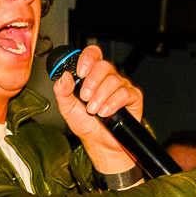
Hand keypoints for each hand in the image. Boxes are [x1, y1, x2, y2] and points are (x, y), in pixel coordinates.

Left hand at [52, 44, 145, 166]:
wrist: (99, 143)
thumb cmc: (85, 124)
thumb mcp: (67, 108)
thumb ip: (62, 91)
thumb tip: (64, 76)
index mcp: (92, 74)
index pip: (93, 54)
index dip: (87, 58)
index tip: (80, 72)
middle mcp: (108, 77)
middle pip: (104, 65)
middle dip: (92, 81)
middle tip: (85, 97)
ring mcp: (122, 86)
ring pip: (113, 80)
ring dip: (100, 96)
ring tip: (93, 110)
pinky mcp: (133, 97)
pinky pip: (125, 93)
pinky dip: (113, 103)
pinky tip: (105, 112)